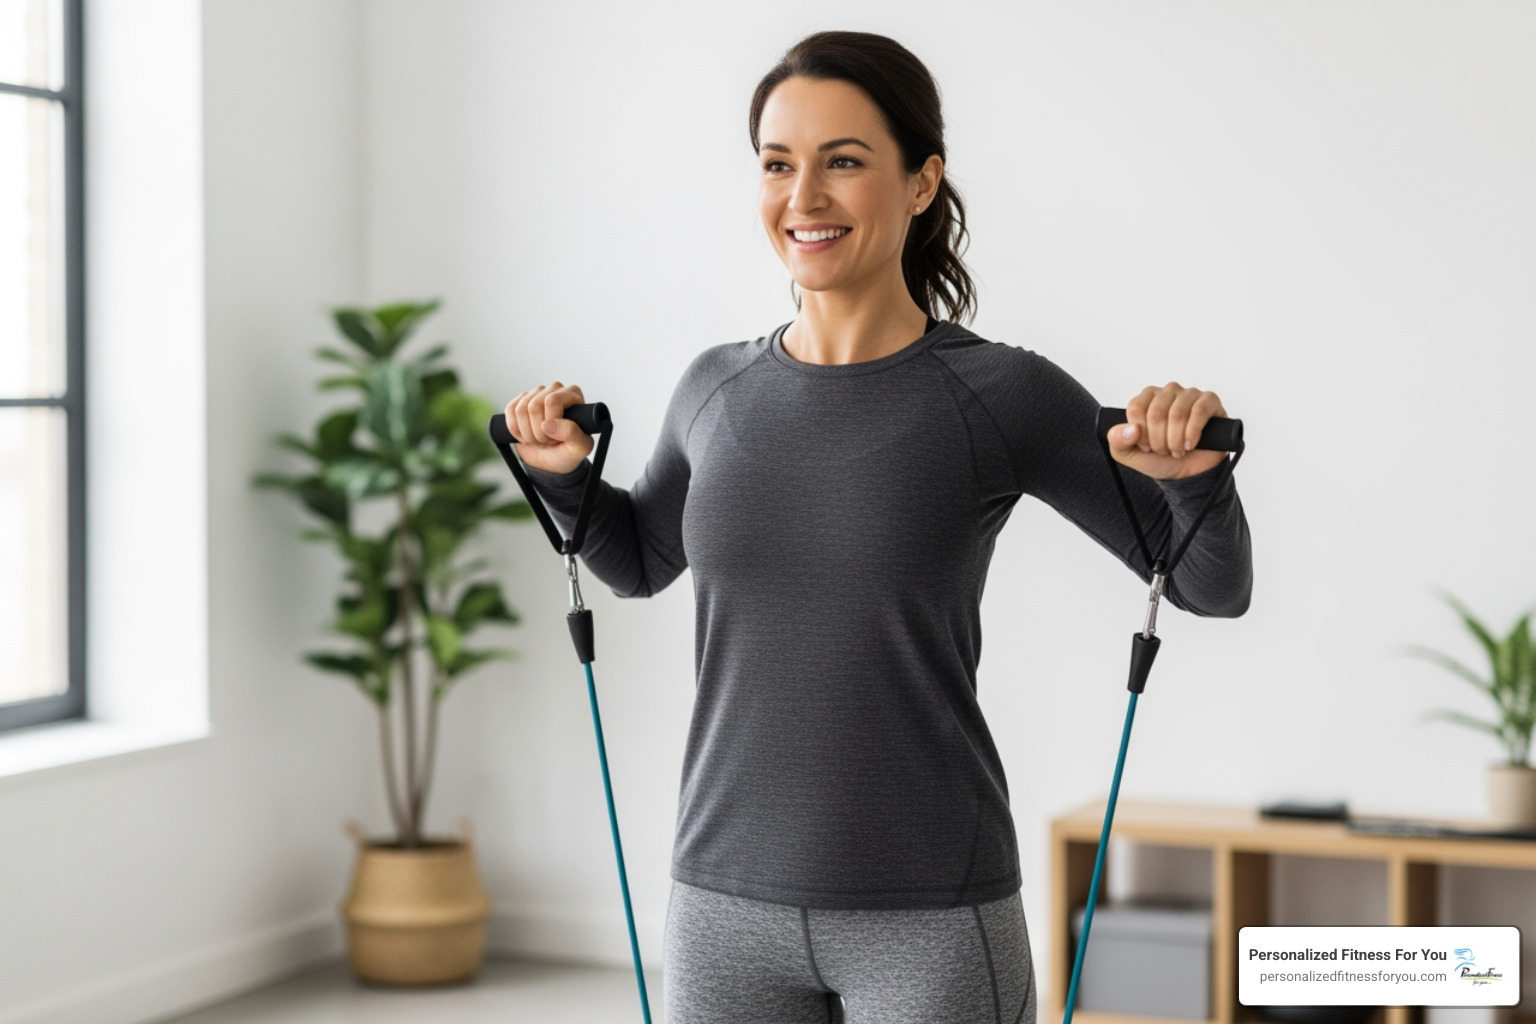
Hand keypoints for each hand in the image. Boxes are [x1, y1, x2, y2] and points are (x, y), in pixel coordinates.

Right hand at [503, 381, 593, 473]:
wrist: (551, 460)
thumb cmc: (568, 451)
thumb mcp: (579, 448)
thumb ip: (572, 434)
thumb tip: (549, 424)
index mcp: (573, 394)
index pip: (552, 401)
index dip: (550, 423)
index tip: (558, 436)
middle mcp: (555, 389)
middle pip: (534, 406)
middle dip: (538, 432)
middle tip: (549, 440)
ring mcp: (535, 393)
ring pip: (520, 411)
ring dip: (527, 433)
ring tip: (540, 438)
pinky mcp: (519, 401)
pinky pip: (509, 411)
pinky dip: (515, 430)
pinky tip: (527, 434)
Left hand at [1107, 382, 1228, 479]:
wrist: (1187, 473)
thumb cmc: (1159, 458)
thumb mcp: (1129, 454)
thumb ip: (1118, 441)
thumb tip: (1130, 429)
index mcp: (1146, 399)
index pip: (1136, 408)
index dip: (1140, 433)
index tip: (1146, 446)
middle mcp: (1167, 392)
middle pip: (1156, 413)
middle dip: (1159, 440)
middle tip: (1164, 451)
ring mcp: (1189, 395)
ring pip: (1177, 414)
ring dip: (1176, 440)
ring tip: (1178, 450)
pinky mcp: (1209, 402)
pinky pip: (1199, 412)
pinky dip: (1192, 433)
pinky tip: (1190, 445)